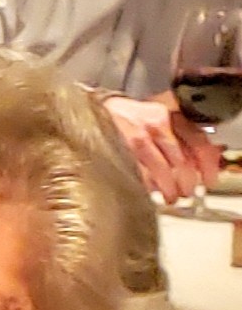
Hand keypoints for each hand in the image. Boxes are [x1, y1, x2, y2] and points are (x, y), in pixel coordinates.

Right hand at [105, 93, 221, 201]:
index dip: (207, 165)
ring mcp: (138, 137)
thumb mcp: (161, 121)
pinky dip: (149, 186)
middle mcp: (157, 124)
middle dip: (187, 182)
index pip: (199, 142)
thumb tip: (201, 163)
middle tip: (187, 193)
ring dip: (170, 188)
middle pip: (182, 160)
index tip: (209, 180)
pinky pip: (141, 173)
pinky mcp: (121, 150)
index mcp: (171, 115)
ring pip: (164, 169)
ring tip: (170, 197)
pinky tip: (152, 192)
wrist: (100, 112)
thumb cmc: (131, 119)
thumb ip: (180, 138)